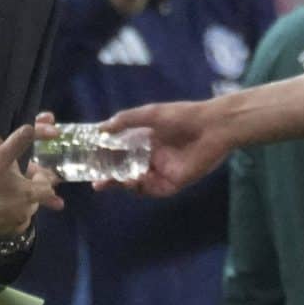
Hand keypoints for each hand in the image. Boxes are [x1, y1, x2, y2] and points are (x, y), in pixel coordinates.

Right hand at [0, 121, 62, 235]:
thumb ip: (16, 142)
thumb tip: (31, 128)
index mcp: (30, 193)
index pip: (48, 188)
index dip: (43, 179)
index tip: (35, 172)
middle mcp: (27, 212)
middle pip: (37, 200)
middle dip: (32, 190)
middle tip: (20, 181)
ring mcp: (16, 224)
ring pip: (25, 212)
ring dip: (21, 203)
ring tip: (8, 194)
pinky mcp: (4, 233)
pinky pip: (14, 224)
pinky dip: (11, 215)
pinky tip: (0, 209)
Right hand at [103, 99, 229, 196]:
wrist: (213, 127)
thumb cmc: (182, 116)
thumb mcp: (150, 114)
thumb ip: (126, 120)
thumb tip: (100, 128)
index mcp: (146, 141)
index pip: (121, 154)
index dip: (105, 160)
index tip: (90, 163)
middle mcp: (152, 158)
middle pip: (126, 172)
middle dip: (110, 178)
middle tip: (96, 183)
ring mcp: (163, 171)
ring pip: (138, 183)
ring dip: (123, 184)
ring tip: (110, 182)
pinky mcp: (175, 182)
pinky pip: (154, 190)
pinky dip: (142, 188)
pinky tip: (131, 182)